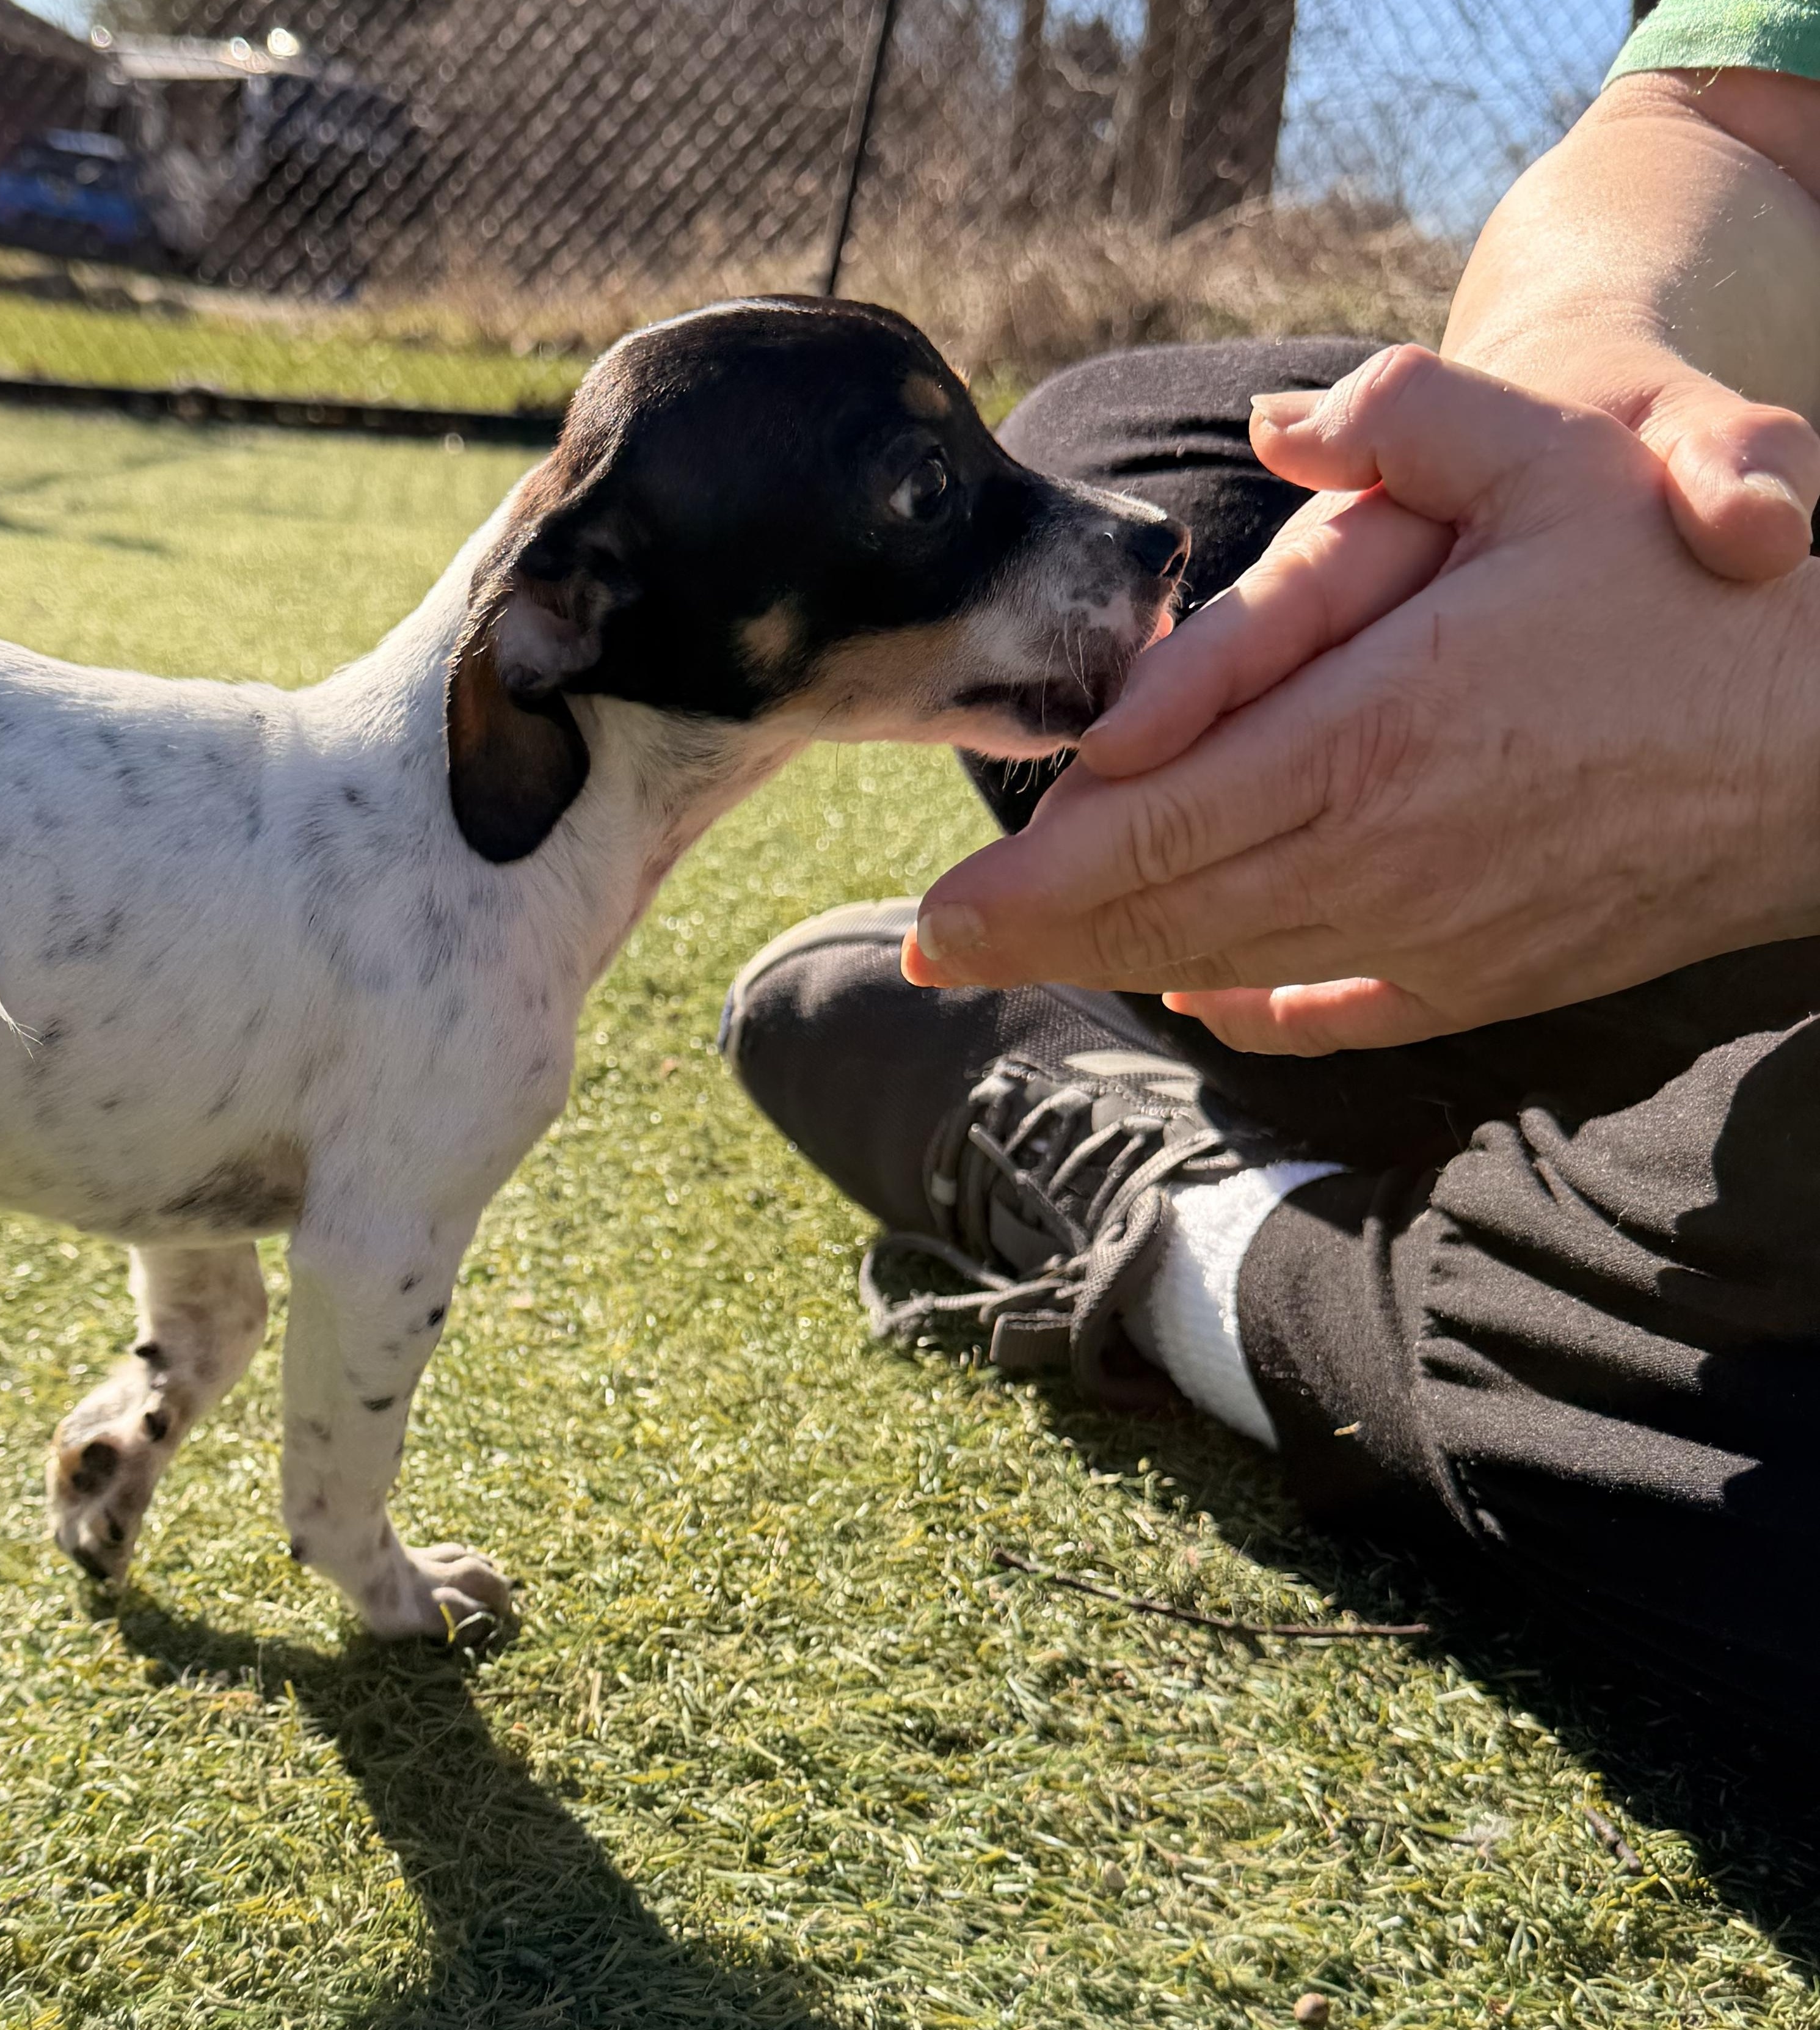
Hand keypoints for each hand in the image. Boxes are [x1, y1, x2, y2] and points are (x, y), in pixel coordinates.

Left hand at [904, 346, 1819, 1051]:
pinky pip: (1325, 1010)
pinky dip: (1240, 1002)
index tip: (934, 908)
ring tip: (1024, 963)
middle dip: (1027, 939)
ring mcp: (1421, 936)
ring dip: (1107, 967)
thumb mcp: (1556, 463)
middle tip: (933, 952)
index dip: (1021, 881)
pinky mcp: (1474, 980)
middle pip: (1152, 917)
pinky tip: (1186, 989)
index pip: (1142, 831)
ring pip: (1219, 965)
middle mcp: (1371, 859)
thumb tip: (1279, 424)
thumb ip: (1407, 425)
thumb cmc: (1691, 596)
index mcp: (1362, 739)